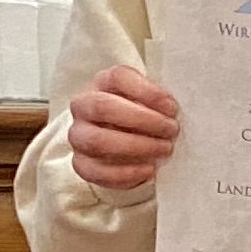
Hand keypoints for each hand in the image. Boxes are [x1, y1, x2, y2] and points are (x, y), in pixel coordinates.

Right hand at [66, 64, 179, 193]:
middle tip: (171, 130)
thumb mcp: (152, 100)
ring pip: (97, 141)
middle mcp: (83, 106)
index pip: (118, 77)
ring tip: (164, 150)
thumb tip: (172, 112)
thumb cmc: (143, 115)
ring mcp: (78, 135)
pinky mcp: (80, 163)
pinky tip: (149, 170)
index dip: (147, 92)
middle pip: (104, 107)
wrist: (124, 140)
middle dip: (143, 120)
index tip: (172, 108)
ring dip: (136, 147)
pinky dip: (126, 173)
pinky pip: (96, 171)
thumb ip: (159, 101)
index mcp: (103, 82)